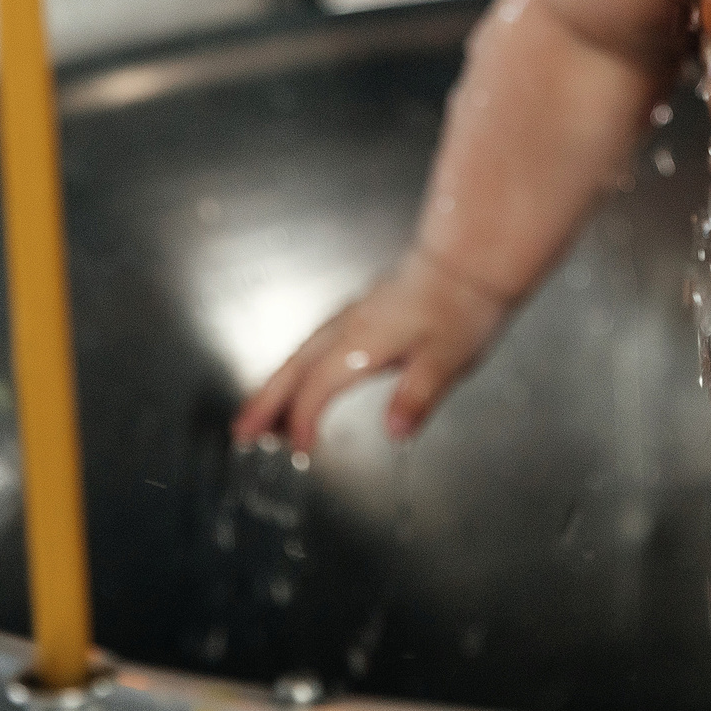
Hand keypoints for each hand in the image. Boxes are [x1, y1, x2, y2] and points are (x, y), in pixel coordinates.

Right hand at [233, 251, 513, 451]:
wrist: (469, 258)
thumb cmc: (461, 304)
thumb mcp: (447, 358)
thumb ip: (417, 396)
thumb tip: (395, 432)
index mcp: (363, 341)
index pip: (317, 388)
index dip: (302, 421)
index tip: (297, 452)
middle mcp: (350, 326)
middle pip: (294, 369)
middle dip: (265, 402)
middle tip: (241, 432)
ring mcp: (354, 316)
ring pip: (301, 355)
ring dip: (277, 386)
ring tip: (262, 418)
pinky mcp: (365, 311)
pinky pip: (317, 344)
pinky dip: (300, 368)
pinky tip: (303, 381)